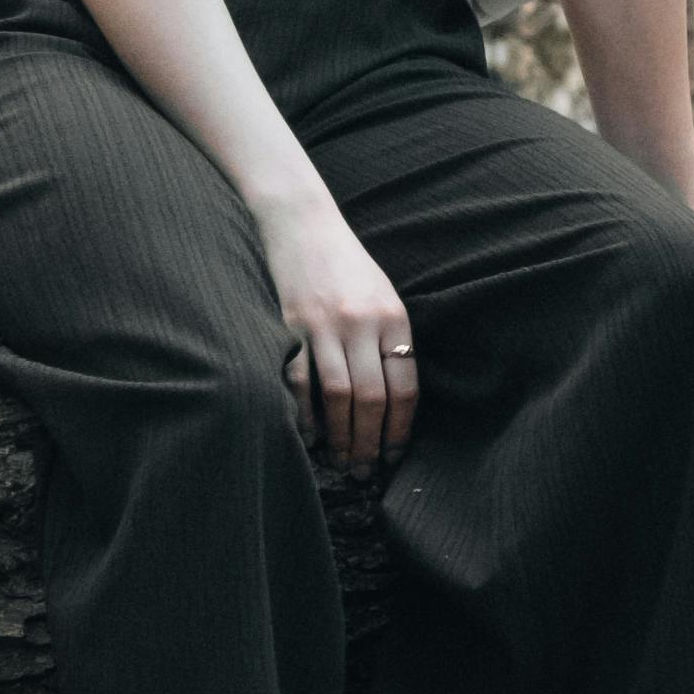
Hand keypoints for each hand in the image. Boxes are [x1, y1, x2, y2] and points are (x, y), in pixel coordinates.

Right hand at [261, 194, 420, 469]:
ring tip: (340, 461)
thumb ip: (389, 341)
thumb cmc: (345, 265)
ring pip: (337, 396)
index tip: (393, 455)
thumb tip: (391, 403)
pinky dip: (303, 414)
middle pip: (371, 399)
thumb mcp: (382, 295)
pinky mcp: (290, 325)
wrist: (301, 221)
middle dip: (369, 444)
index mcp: (393, 318)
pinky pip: (299, 381)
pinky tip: (308, 435)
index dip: (399, 430)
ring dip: (339, 437)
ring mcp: (324, 324)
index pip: (404, 388)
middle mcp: (362, 323)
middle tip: (364, 472)